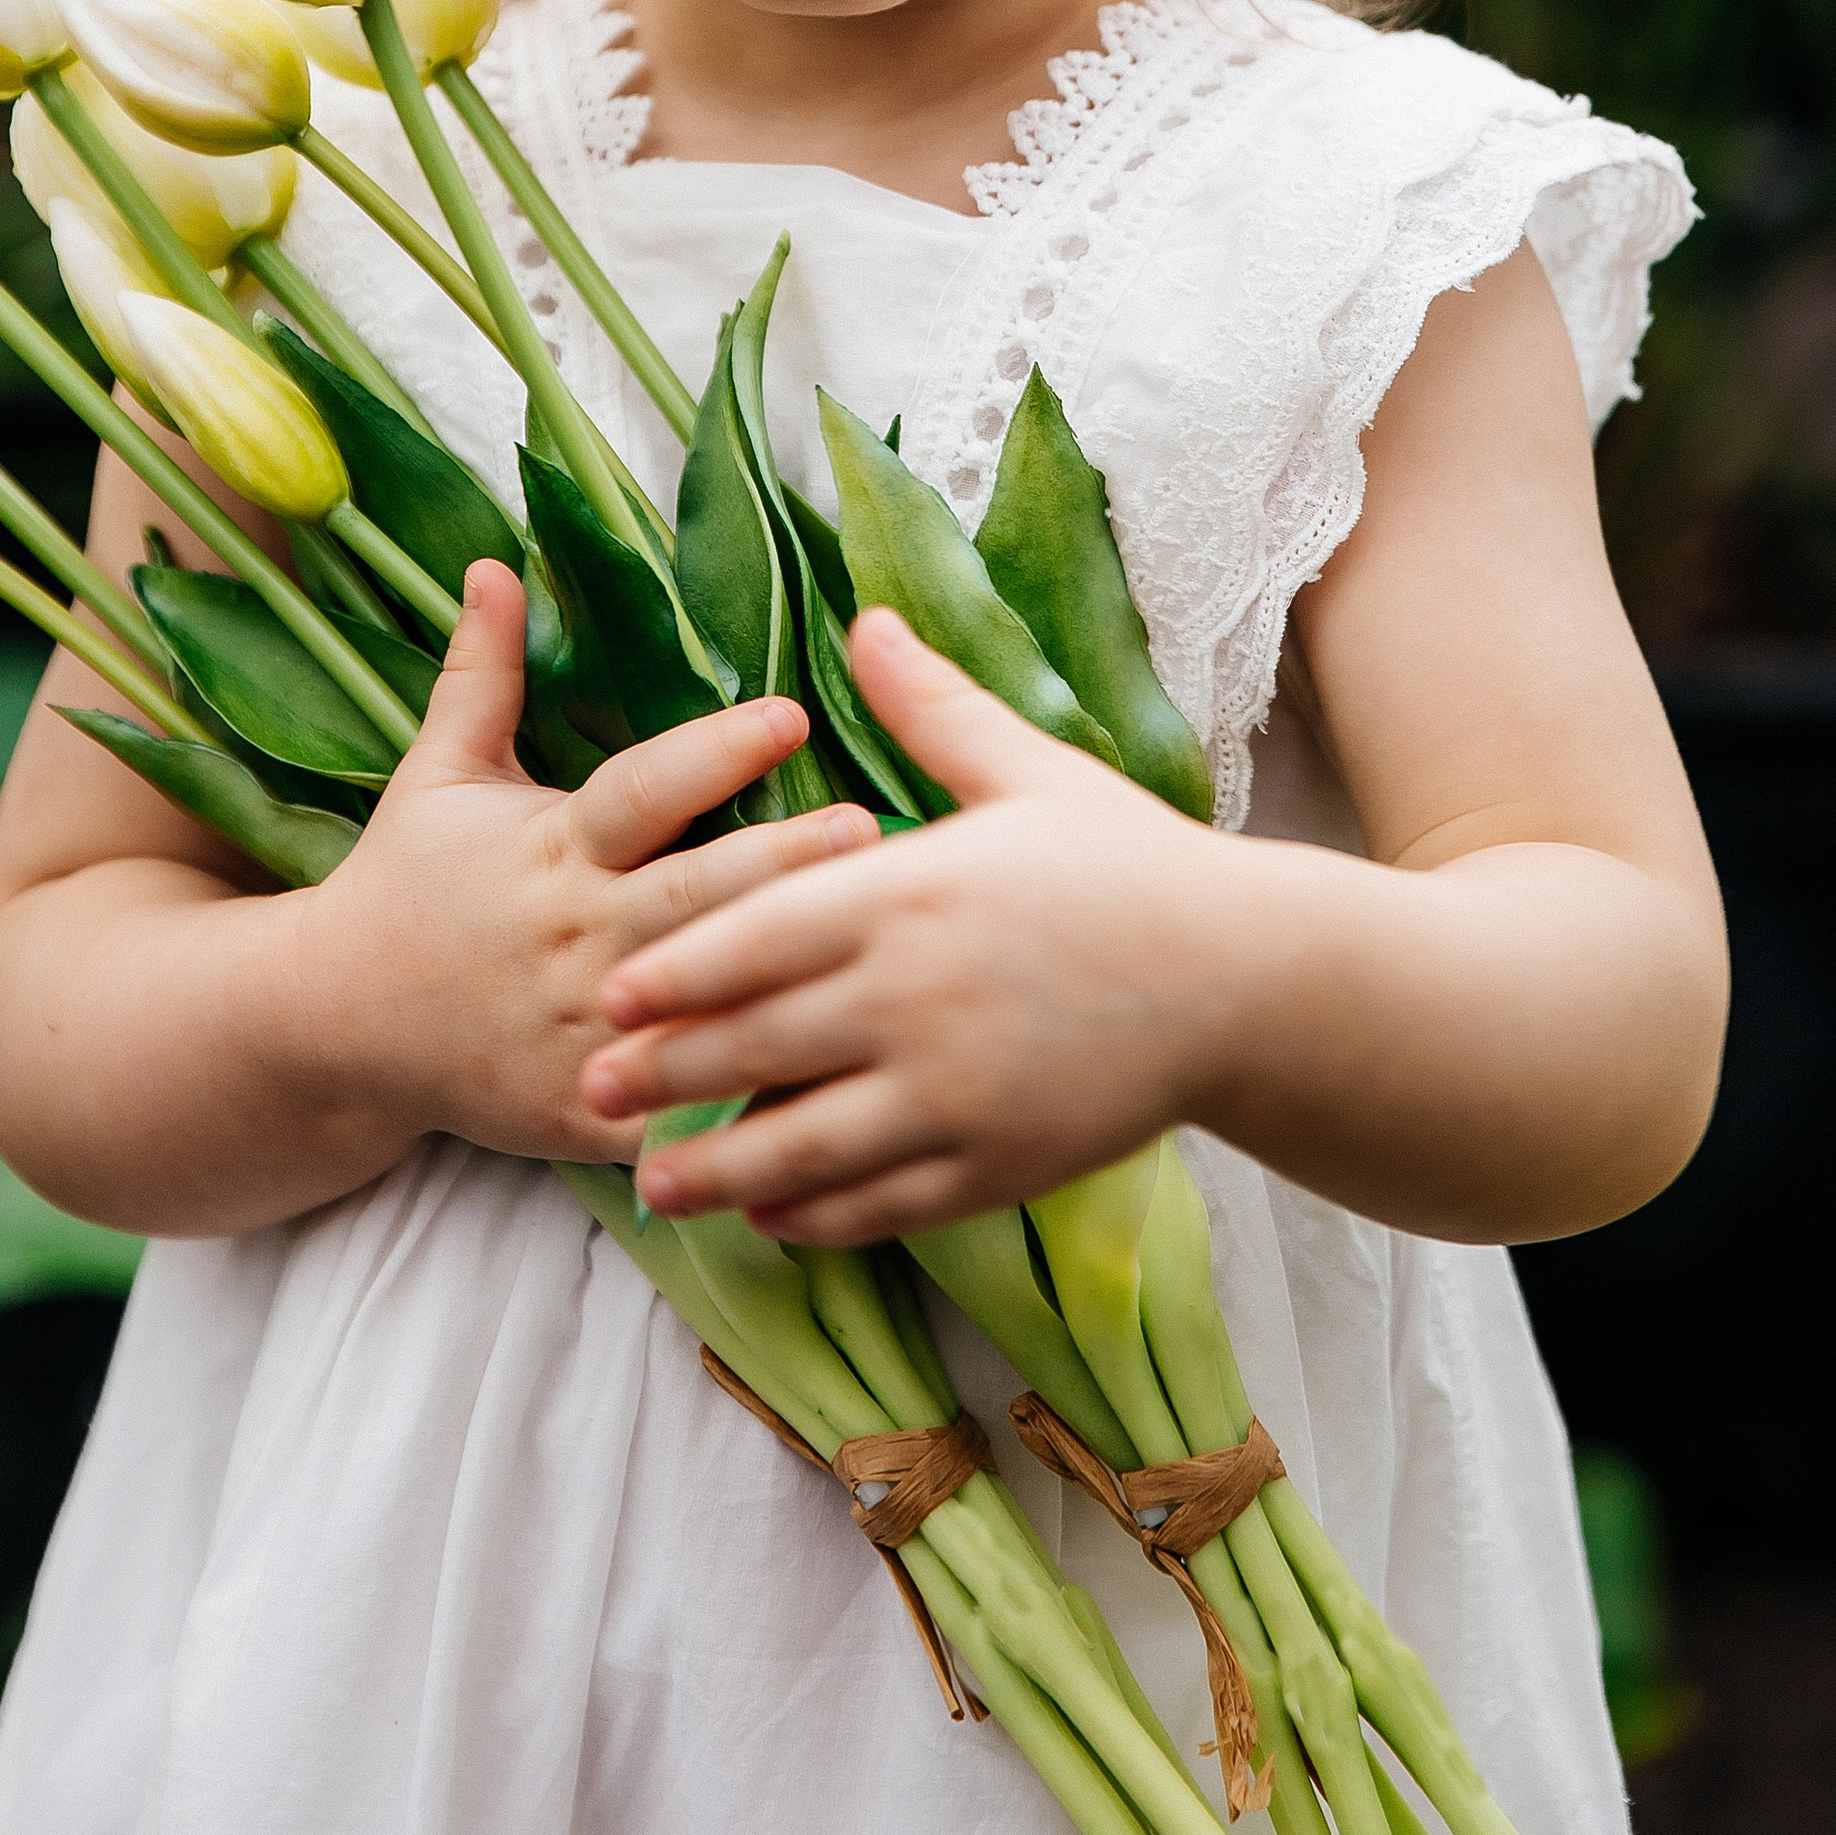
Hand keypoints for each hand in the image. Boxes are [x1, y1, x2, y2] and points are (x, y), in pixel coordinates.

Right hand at [310, 559, 875, 1169]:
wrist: (335, 1023)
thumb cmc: (406, 881)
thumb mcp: (438, 773)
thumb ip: (480, 674)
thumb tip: (496, 562)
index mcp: (553, 849)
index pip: (643, 791)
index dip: (712, 754)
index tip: (786, 715)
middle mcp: (576, 935)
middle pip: (693, 895)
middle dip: (780, 865)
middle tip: (869, 831)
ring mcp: (583, 1031)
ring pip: (697, 1006)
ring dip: (781, 978)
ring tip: (871, 947)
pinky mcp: (584, 1115)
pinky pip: (675, 1113)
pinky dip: (737, 1109)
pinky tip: (821, 1091)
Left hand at [580, 608, 1240, 1242]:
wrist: (1245, 977)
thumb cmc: (1128, 861)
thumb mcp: (1027, 770)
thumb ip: (930, 708)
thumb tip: (864, 620)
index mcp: (915, 892)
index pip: (761, 938)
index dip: (676, 971)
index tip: (608, 990)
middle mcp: (921, 999)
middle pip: (760, 1045)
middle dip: (665, 1072)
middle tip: (589, 1085)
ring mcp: (958, 1094)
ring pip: (806, 1144)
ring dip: (716, 1169)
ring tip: (651, 1182)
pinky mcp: (997, 1165)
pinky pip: (881, 1202)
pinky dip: (814, 1214)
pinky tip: (767, 1211)